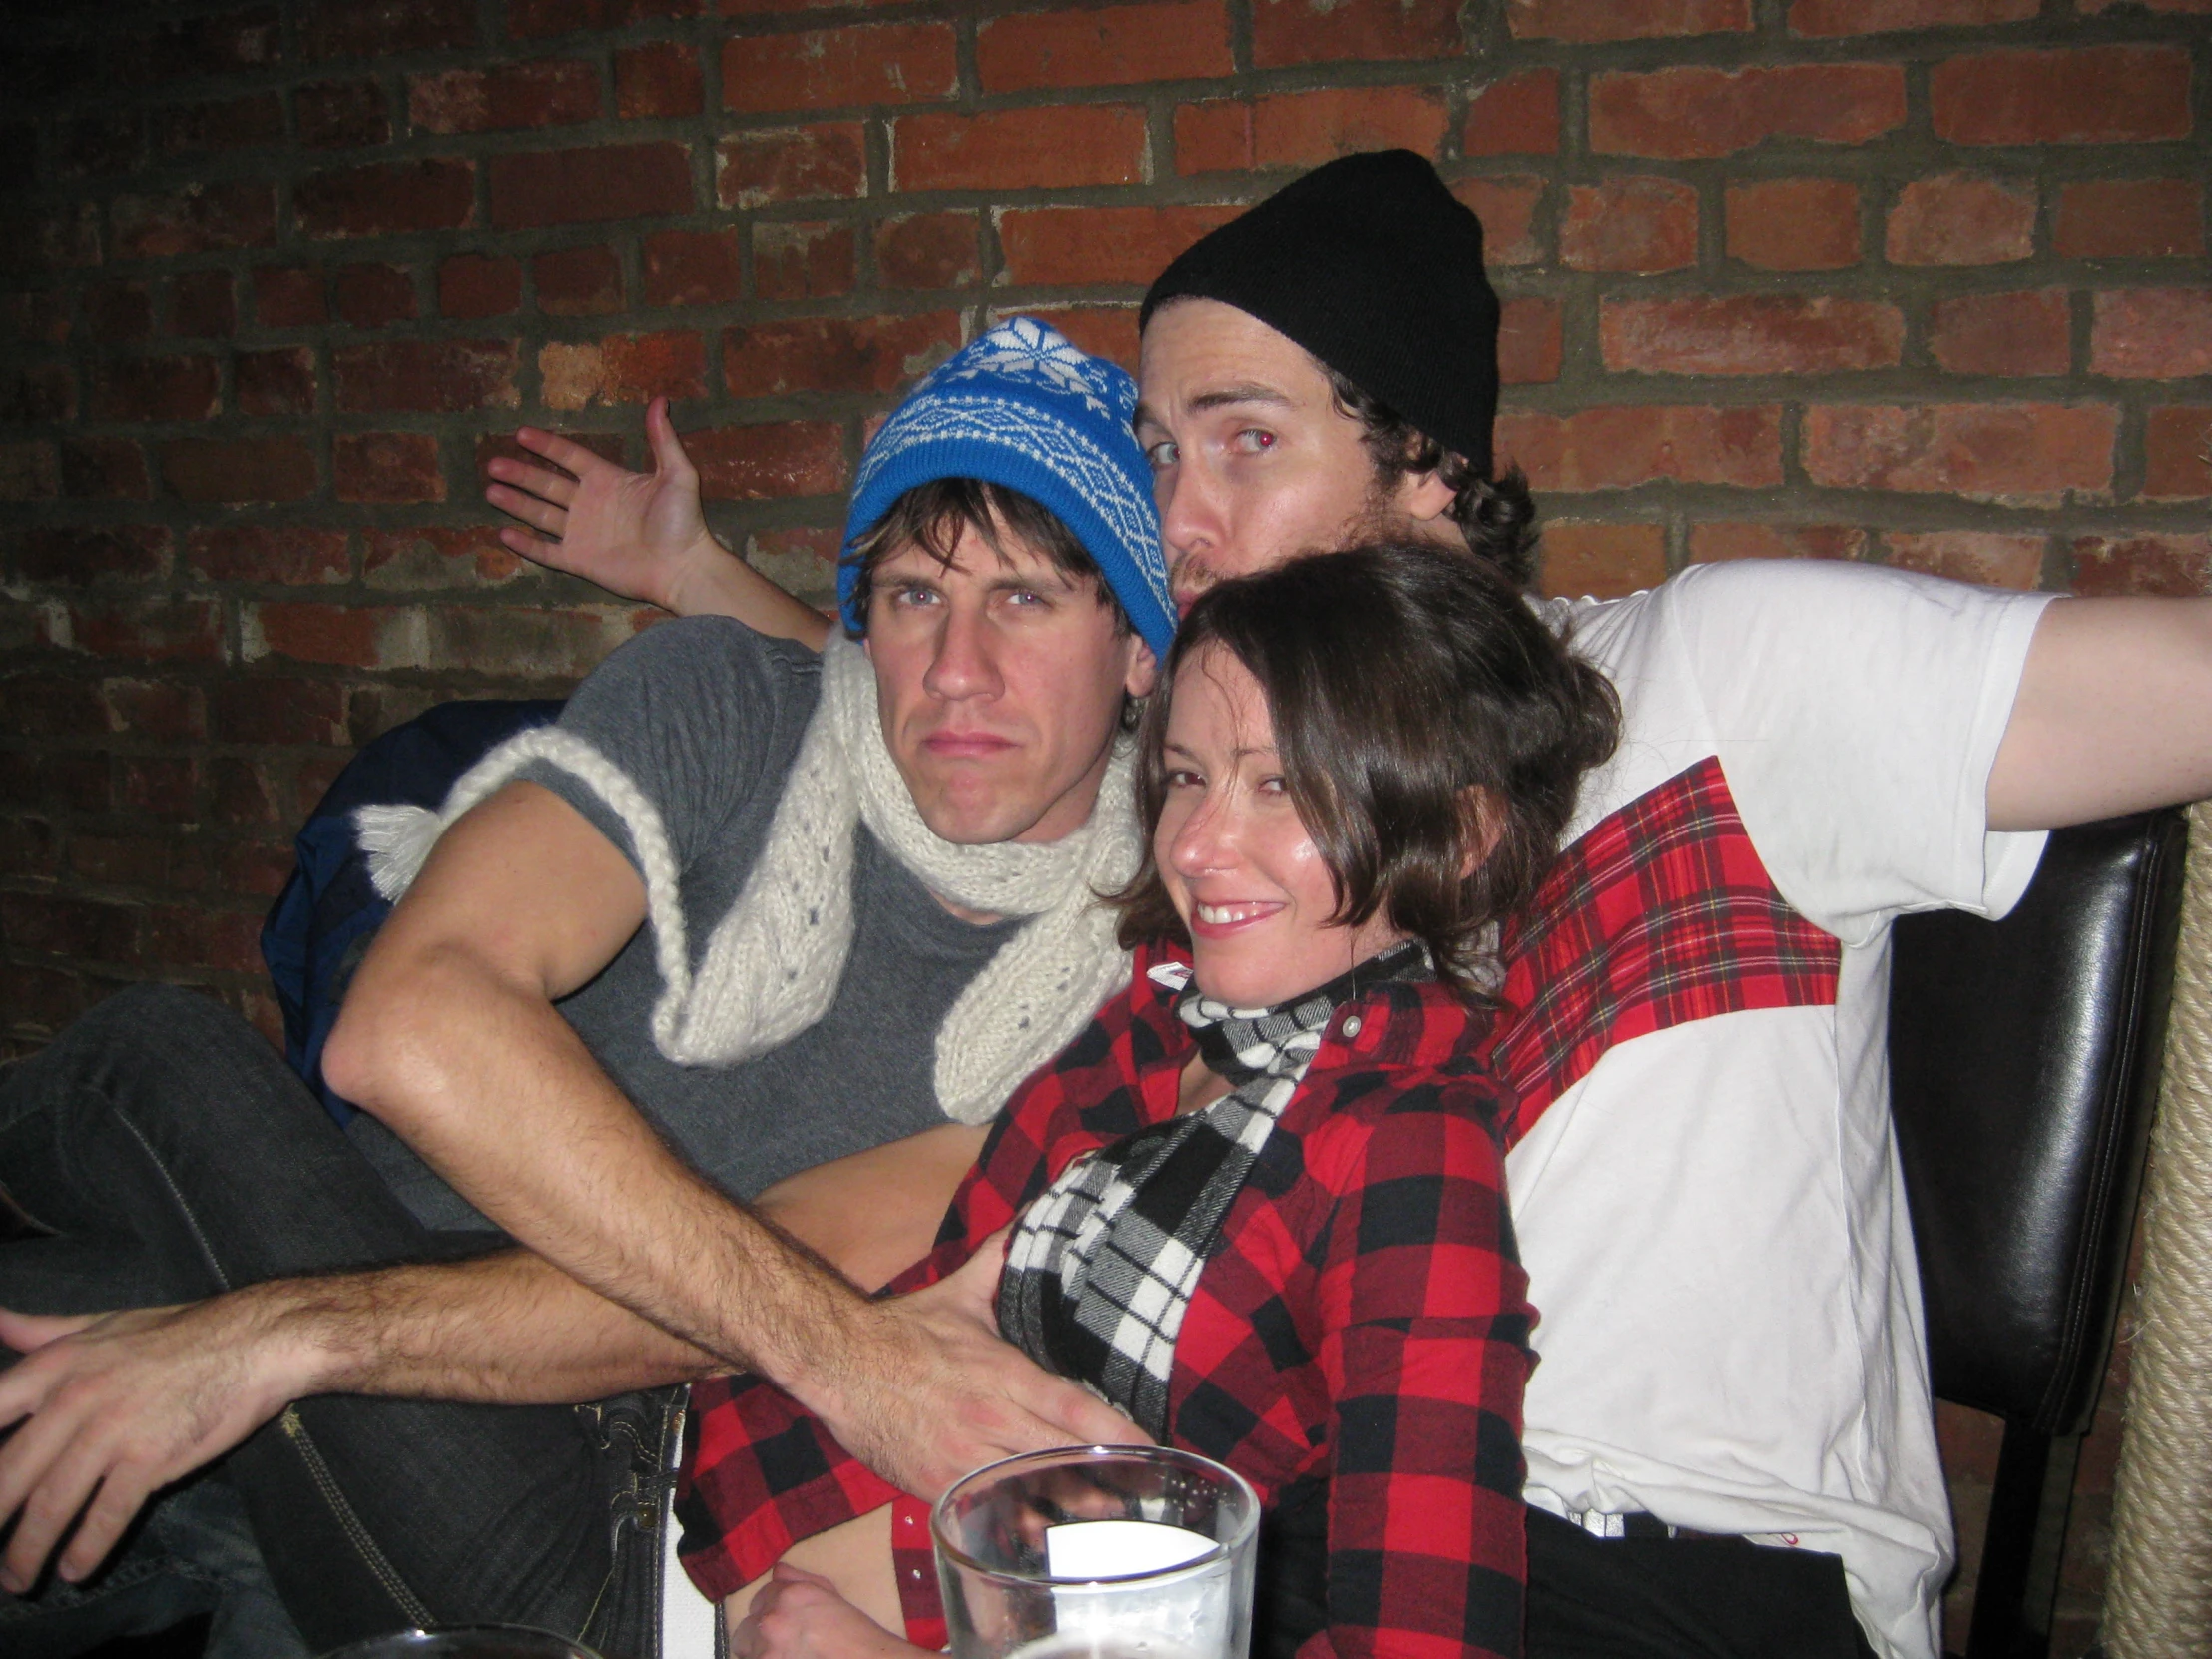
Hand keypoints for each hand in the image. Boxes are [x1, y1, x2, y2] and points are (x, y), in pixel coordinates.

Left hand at [0, 1298, 308, 1591]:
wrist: (252, 1341)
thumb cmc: (176, 1333)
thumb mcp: (102, 1322)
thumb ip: (41, 1331)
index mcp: (56, 1365)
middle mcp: (74, 1399)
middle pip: (10, 1473)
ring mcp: (112, 1431)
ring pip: (52, 1503)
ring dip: (28, 1550)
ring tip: (18, 1580)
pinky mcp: (150, 1458)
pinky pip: (106, 1514)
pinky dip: (87, 1548)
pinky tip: (76, 1568)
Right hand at [485, 396, 729, 612]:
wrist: (682, 567)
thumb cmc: (682, 521)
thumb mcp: (677, 474)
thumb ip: (662, 439)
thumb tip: (660, 400)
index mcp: (608, 481)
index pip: (570, 458)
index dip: (547, 446)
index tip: (521, 433)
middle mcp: (590, 505)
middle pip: (547, 484)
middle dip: (520, 474)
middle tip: (493, 464)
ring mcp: (582, 533)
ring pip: (540, 515)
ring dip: (515, 503)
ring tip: (491, 490)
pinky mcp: (579, 560)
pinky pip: (546, 551)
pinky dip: (525, 544)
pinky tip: (504, 532)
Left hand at [729, 1562, 924, 1658]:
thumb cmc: (854, 1632)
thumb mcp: (830, 1595)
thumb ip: (798, 1579)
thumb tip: (777, 1570)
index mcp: (788, 1595)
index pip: (760, 1598)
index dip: (770, 1610)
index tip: (782, 1621)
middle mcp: (772, 1620)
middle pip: (745, 1627)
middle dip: (758, 1634)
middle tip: (778, 1643)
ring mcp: (766, 1650)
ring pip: (745, 1650)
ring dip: (759, 1651)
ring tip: (782, 1653)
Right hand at [810, 1232, 1146, 1500]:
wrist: (840, 1364)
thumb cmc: (902, 1330)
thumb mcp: (959, 1293)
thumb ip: (1000, 1260)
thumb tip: (1031, 1221)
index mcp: (1001, 1373)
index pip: (1070, 1407)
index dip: (1112, 1430)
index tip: (1146, 1443)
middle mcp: (988, 1419)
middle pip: (1059, 1457)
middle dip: (1101, 1476)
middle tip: (1138, 1487)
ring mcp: (963, 1456)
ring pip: (1028, 1487)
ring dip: (1067, 1502)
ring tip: (1105, 1513)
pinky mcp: (937, 1484)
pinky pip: (988, 1507)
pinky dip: (1018, 1517)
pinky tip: (1044, 1529)